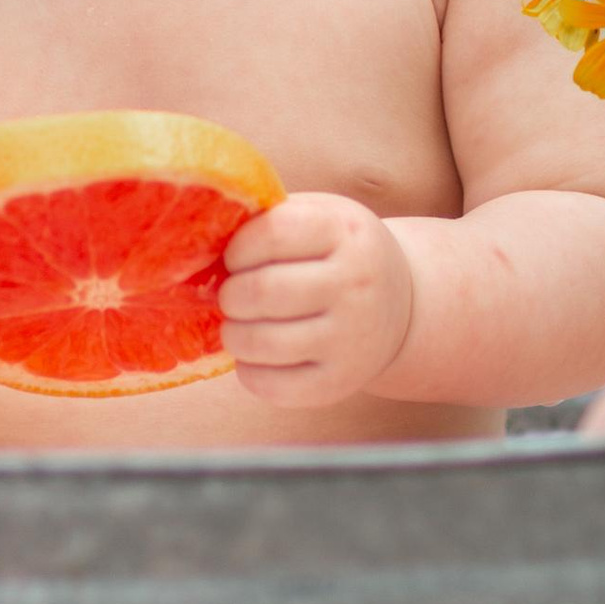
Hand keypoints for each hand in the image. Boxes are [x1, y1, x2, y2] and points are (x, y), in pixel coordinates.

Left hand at [218, 192, 415, 406]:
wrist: (403, 305)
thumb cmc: (339, 254)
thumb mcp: (321, 217)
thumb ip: (271, 219)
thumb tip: (201, 238)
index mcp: (346, 233)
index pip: (272, 234)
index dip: (238, 248)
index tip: (235, 258)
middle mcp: (355, 284)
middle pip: (262, 292)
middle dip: (230, 295)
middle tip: (232, 296)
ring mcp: (351, 338)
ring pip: (262, 342)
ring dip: (233, 334)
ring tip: (237, 325)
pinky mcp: (339, 382)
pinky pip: (272, 386)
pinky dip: (249, 371)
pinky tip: (255, 356)